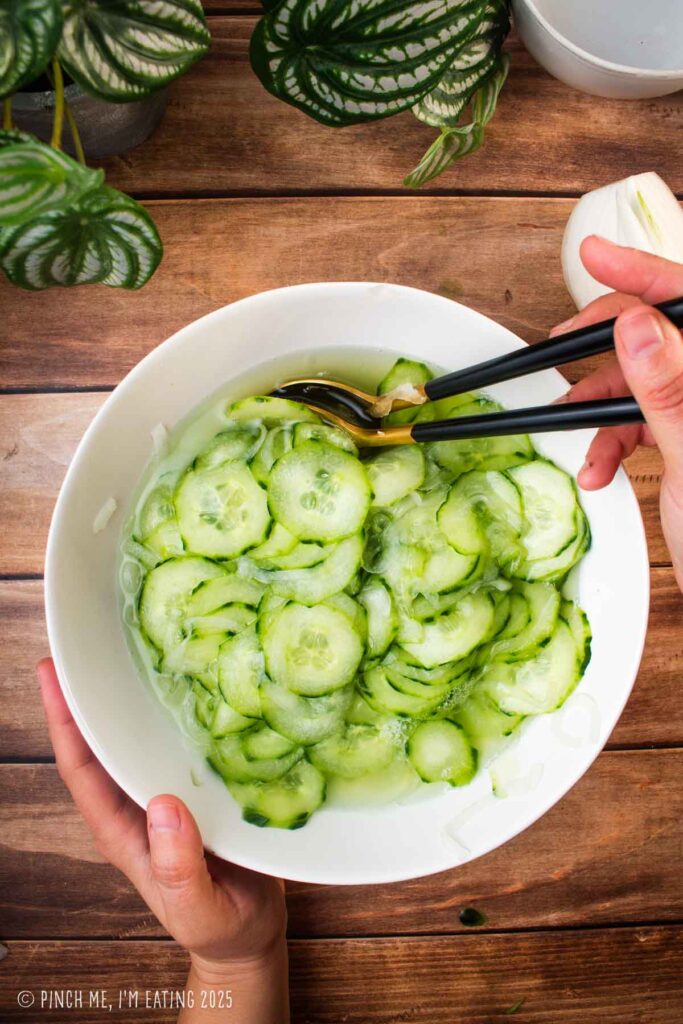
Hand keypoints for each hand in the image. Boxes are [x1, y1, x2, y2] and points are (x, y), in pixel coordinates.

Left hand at [38, 658, 288, 1020]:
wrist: (251, 935)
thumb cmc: (220, 927)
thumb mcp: (198, 907)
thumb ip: (179, 868)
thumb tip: (165, 807)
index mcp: (122, 827)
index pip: (81, 767)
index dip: (62, 720)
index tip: (51, 673)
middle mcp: (138, 800)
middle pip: (104, 739)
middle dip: (91, 691)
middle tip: (89, 639)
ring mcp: (168, 791)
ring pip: (140, 734)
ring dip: (133, 693)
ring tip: (137, 644)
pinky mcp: (200, 785)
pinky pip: (181, 739)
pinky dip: (181, 708)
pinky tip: (196, 678)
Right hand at [551, 236, 682, 591]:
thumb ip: (669, 388)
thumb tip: (639, 327)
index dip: (641, 273)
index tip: (592, 256)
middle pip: (662, 336)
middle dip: (607, 346)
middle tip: (563, 347)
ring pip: (647, 382)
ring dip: (601, 406)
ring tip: (571, 429)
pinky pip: (646, 420)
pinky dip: (614, 440)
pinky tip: (598, 466)